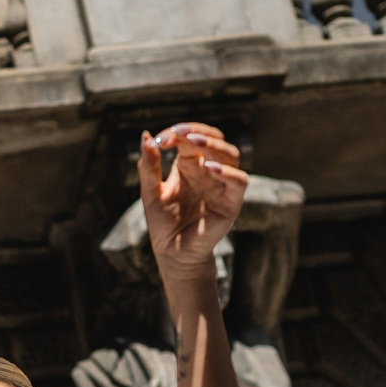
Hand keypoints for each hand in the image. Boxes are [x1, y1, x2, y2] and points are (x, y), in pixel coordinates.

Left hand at [138, 123, 248, 301]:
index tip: (161, 139)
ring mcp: (222, 186)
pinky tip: (209, 168)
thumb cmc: (164, 224)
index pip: (191, 139)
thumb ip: (148, 167)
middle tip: (179, 134)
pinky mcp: (231, 203)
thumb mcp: (150, 193)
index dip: (178, 133)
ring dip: (214, 145)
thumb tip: (146, 136)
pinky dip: (228, 172)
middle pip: (215, 140)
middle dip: (198, 132)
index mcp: (190, 166)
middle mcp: (209, 172)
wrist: (172, 254)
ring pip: (231, 155)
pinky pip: (239, 181)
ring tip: (194, 143)